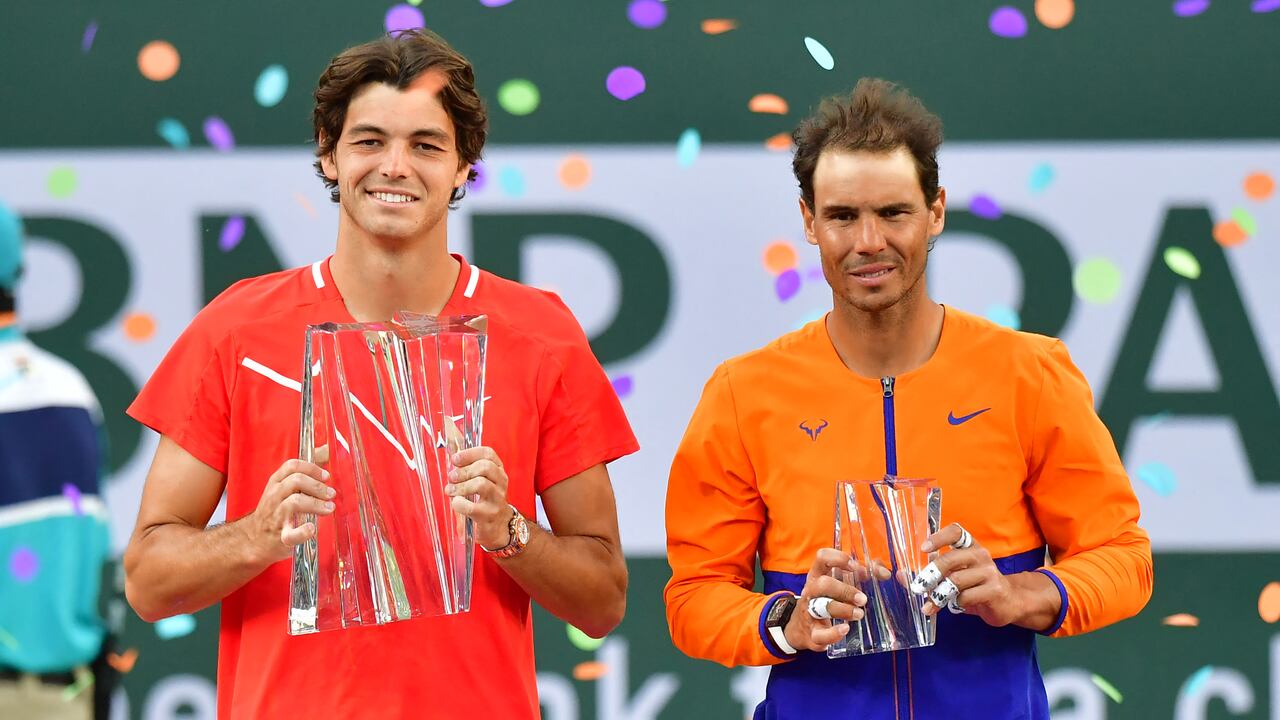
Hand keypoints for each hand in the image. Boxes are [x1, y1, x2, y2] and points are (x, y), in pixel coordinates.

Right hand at [242, 448, 333, 563]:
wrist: (254, 538)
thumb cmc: (275, 509)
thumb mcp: (285, 486)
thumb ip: (305, 470)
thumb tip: (326, 450)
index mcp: (276, 482)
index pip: (292, 466)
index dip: (312, 468)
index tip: (326, 476)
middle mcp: (275, 496)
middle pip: (296, 481)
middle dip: (317, 486)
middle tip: (331, 494)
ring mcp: (276, 516)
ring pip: (295, 502)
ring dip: (316, 504)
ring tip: (329, 508)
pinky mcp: (281, 537)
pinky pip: (291, 534)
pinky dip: (303, 532)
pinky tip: (312, 529)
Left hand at [445, 446, 511, 548]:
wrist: (498, 526)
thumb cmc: (484, 499)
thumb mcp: (478, 479)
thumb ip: (466, 462)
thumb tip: (451, 436)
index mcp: (497, 470)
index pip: (488, 454)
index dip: (470, 453)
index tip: (455, 459)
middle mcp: (501, 483)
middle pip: (485, 467)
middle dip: (464, 470)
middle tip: (452, 477)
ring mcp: (497, 499)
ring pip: (481, 484)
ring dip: (461, 486)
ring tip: (451, 490)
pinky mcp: (489, 515)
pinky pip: (472, 507)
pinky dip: (459, 503)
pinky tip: (456, 503)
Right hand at [782, 549, 870, 652]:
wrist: (804, 628)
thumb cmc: (829, 599)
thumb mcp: (840, 583)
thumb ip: (862, 574)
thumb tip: (885, 573)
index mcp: (818, 574)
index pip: (822, 558)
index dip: (838, 559)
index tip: (854, 566)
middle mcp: (811, 591)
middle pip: (824, 584)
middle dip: (845, 590)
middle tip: (863, 600)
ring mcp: (809, 612)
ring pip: (821, 607)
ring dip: (843, 610)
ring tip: (859, 614)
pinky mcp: (812, 633)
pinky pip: (820, 634)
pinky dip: (833, 633)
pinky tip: (845, 630)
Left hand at [919, 523, 1019, 626]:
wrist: (1009, 601)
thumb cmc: (976, 585)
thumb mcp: (953, 576)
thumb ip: (929, 574)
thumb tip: (899, 575)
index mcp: (970, 546)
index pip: (956, 531)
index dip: (939, 537)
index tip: (923, 548)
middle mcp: (980, 555)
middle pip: (950, 559)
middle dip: (930, 574)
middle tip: (917, 588)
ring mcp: (989, 572)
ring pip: (956, 581)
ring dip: (939, 595)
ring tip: (930, 605)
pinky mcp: (994, 590)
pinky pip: (966, 597)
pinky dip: (955, 604)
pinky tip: (955, 606)